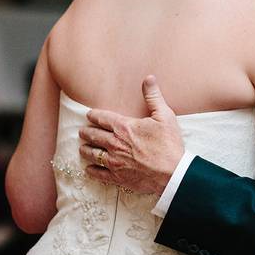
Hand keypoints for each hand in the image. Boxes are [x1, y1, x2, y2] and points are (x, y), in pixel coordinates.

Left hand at [79, 75, 184, 195]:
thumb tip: (149, 78)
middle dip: (86, 132)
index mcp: (124, 127)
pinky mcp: (117, 177)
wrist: (172, 173)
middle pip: (94, 135)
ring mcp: (114, 161)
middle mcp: (115, 143)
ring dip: (86, 149)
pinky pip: (98, 173)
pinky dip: (91, 170)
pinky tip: (89, 168)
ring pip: (92, 154)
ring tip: (82, 147)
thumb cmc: (169, 144)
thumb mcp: (165, 116)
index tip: (89, 115)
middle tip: (82, 131)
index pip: (102, 118)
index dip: (94, 116)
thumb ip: (153, 96)